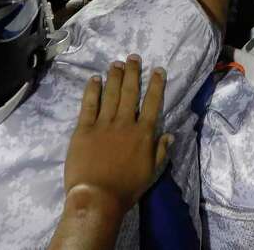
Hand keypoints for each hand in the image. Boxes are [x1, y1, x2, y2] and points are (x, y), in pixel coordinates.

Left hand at [62, 57, 170, 216]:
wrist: (97, 197)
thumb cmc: (127, 188)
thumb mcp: (152, 172)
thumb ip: (161, 150)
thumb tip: (170, 133)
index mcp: (143, 133)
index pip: (151, 103)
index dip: (156, 85)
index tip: (158, 69)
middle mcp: (124, 123)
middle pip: (130, 92)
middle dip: (132, 73)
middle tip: (133, 57)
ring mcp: (103, 124)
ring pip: (110, 94)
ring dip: (114, 77)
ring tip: (116, 63)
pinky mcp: (84, 129)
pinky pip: (89, 105)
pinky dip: (92, 90)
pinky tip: (95, 79)